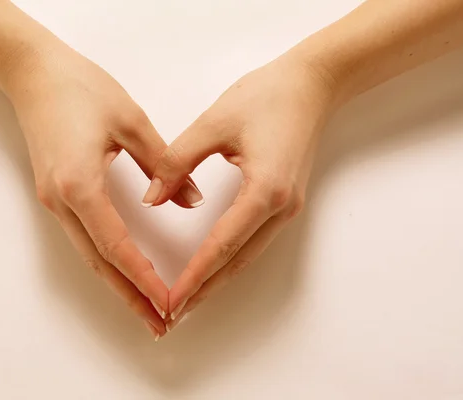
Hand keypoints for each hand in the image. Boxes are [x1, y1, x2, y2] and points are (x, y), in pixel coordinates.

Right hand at [5, 44, 203, 338]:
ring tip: (146, 308)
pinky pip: (83, 238)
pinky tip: (123, 270)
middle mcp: (62, 202)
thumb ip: (163, 165)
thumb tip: (192, 201)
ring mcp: (53, 201)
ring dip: (118, 284)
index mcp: (80, 185)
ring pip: (90, 255)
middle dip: (131, 296)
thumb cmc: (80, 88)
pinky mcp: (54, 194)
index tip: (167, 301)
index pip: (115, 246)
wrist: (33, 71)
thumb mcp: (130, 122)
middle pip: (99, 263)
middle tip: (159, 324)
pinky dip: (107, 261)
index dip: (143, 278)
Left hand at [142, 54, 337, 328]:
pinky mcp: (284, 202)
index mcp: (264, 190)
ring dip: (217, 279)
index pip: (222, 245)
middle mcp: (280, 208)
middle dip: (204, 290)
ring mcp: (286, 208)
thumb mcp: (214, 124)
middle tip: (173, 314)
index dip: (195, 276)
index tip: (172, 299)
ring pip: (246, 256)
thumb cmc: (265, 96)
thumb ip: (177, 162)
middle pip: (236, 262)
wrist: (311, 84)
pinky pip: (253, 241)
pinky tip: (211, 267)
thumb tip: (150, 198)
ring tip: (188, 299)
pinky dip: (229, 260)